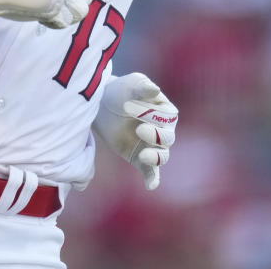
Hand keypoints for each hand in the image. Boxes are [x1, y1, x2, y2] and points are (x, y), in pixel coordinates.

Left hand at [93, 72, 177, 190]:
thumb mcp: (132, 84)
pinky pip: (150, 172)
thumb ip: (143, 87)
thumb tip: (154, 90)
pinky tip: (150, 185)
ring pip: (162, 157)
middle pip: (168, 139)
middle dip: (155, 136)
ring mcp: (151, 147)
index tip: (131, 108)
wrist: (102, 105)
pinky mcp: (139, 158)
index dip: (154, 116)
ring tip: (143, 156)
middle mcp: (163, 132)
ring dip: (155, 158)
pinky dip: (152, 179)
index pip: (168, 119)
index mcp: (166, 113)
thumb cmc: (122, 91)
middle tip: (138, 129)